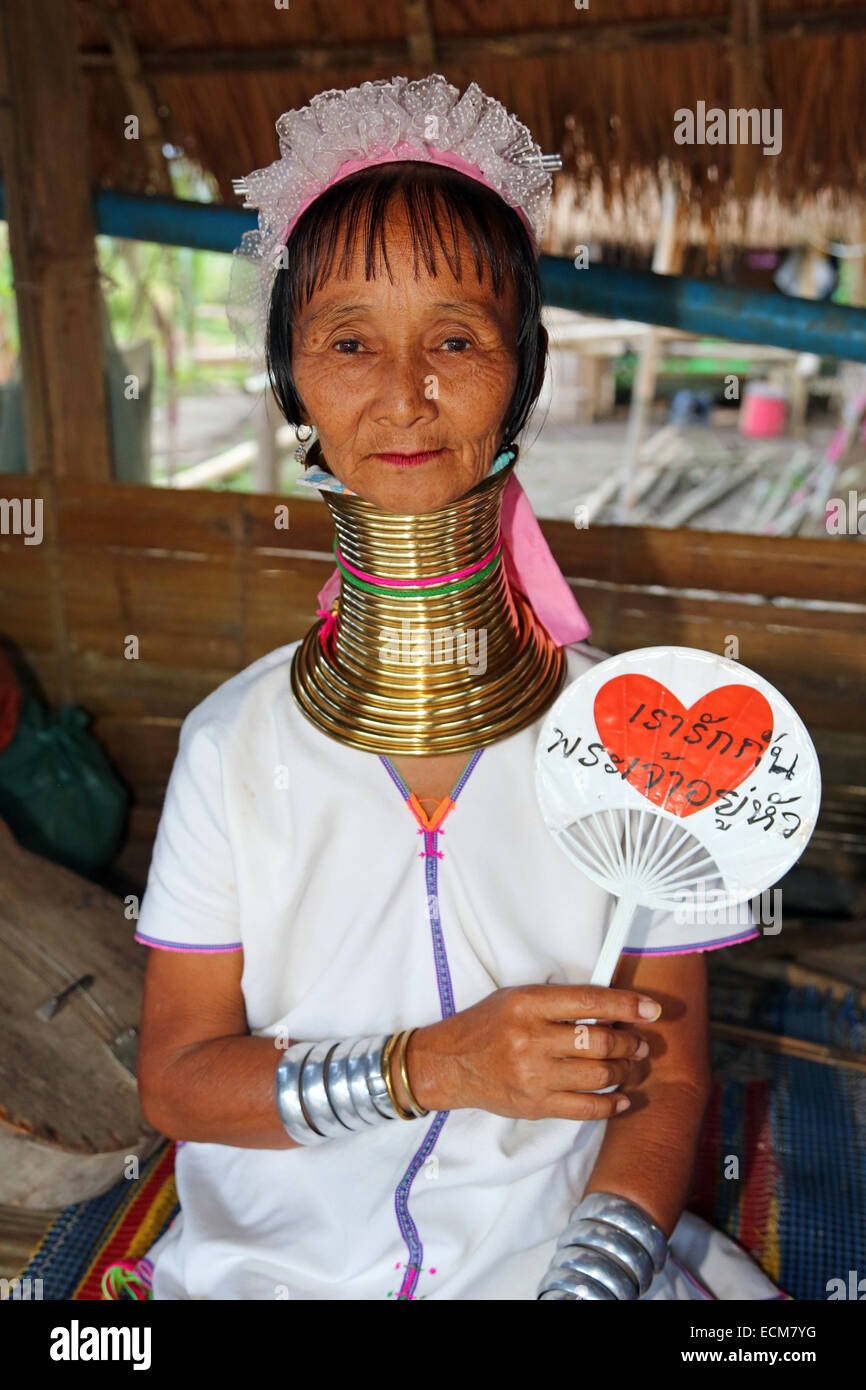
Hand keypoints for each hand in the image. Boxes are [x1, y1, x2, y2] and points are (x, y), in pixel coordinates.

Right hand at [405, 984, 657, 1120]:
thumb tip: (612, 1010)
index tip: (652, 1009)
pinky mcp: (535, 1106)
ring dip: (624, 1071)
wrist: (450, 1064)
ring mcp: (533, 1076)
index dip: (626, 1005)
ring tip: (630, 1066)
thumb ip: (559, 1003)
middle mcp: (531, 1039)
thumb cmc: (488, 1024)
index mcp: (527, 1004)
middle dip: (630, 1042)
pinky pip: (586, 1108)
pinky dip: (611, 1104)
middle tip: (640, 1043)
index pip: (589, 1002)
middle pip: (599, 1041)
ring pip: (598, 1075)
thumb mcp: (518, 998)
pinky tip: (622, 1098)